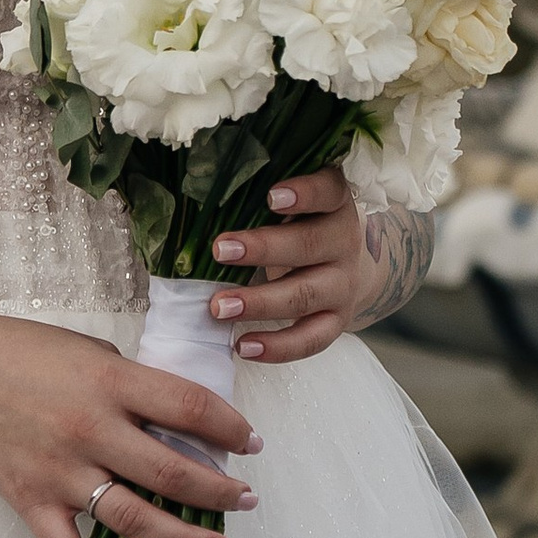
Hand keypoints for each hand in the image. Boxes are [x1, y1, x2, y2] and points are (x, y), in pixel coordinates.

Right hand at [0, 306, 256, 537]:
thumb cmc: (20, 350)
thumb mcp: (88, 349)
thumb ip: (131, 383)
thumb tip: (177, 418)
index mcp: (109, 381)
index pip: (188, 407)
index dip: (230, 428)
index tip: (253, 443)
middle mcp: (90, 429)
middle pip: (173, 471)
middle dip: (221, 491)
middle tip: (247, 501)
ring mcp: (60, 472)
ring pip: (136, 518)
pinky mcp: (31, 502)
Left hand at [205, 171, 430, 361]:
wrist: (347, 265)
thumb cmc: (298, 223)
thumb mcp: (290, 203)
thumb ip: (257, 196)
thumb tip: (190, 197)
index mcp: (335, 202)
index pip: (328, 190)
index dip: (304, 193)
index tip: (270, 196)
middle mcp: (345, 241)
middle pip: (310, 244)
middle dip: (263, 248)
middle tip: (219, 250)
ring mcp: (344, 284)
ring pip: (306, 295)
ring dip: (260, 302)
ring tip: (219, 307)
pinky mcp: (338, 321)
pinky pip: (311, 339)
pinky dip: (278, 347)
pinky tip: (243, 346)